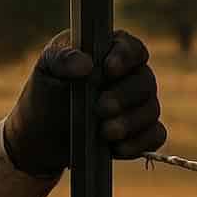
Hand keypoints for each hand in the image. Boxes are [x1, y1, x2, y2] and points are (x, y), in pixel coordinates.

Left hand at [2, 29, 166, 176]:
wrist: (41, 138)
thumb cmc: (46, 94)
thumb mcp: (46, 71)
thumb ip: (61, 59)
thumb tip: (86, 64)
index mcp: (111, 52)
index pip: (132, 48)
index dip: (125, 57)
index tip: (109, 69)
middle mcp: (131, 76)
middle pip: (145, 81)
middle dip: (124, 96)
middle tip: (101, 108)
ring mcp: (138, 106)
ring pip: (151, 109)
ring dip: (130, 122)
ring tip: (104, 133)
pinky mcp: (140, 134)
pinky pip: (155, 136)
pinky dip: (139, 143)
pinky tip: (116, 148)